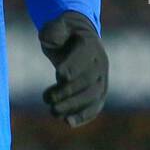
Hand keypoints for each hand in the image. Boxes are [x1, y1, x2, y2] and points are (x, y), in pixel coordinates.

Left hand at [38, 10, 107, 126]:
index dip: (73, 66)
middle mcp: (100, 62)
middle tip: (47, 99)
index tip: (58, 75)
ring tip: (53, 112)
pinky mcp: (99, 92)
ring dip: (73, 106)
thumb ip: (53, 30)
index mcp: (90, 43)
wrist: (78, 39)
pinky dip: (84, 116)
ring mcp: (102, 79)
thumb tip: (49, 38)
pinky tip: (68, 122)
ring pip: (92, 96)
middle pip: (88, 80)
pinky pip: (95, 106)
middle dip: (68, 91)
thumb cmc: (63, 33)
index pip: (85, 56)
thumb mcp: (56, 27)